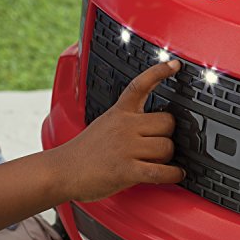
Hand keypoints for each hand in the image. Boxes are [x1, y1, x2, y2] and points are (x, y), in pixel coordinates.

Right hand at [62, 60, 183, 201]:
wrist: (63, 170)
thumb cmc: (85, 150)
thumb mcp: (105, 122)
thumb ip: (128, 120)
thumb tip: (153, 126)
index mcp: (119, 112)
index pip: (140, 85)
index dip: (159, 72)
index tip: (174, 64)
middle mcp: (124, 126)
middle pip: (167, 122)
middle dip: (169, 134)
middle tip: (160, 143)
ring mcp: (126, 147)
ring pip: (167, 147)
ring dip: (168, 158)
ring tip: (158, 162)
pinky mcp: (126, 170)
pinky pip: (161, 171)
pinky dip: (173, 174)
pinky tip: (176, 174)